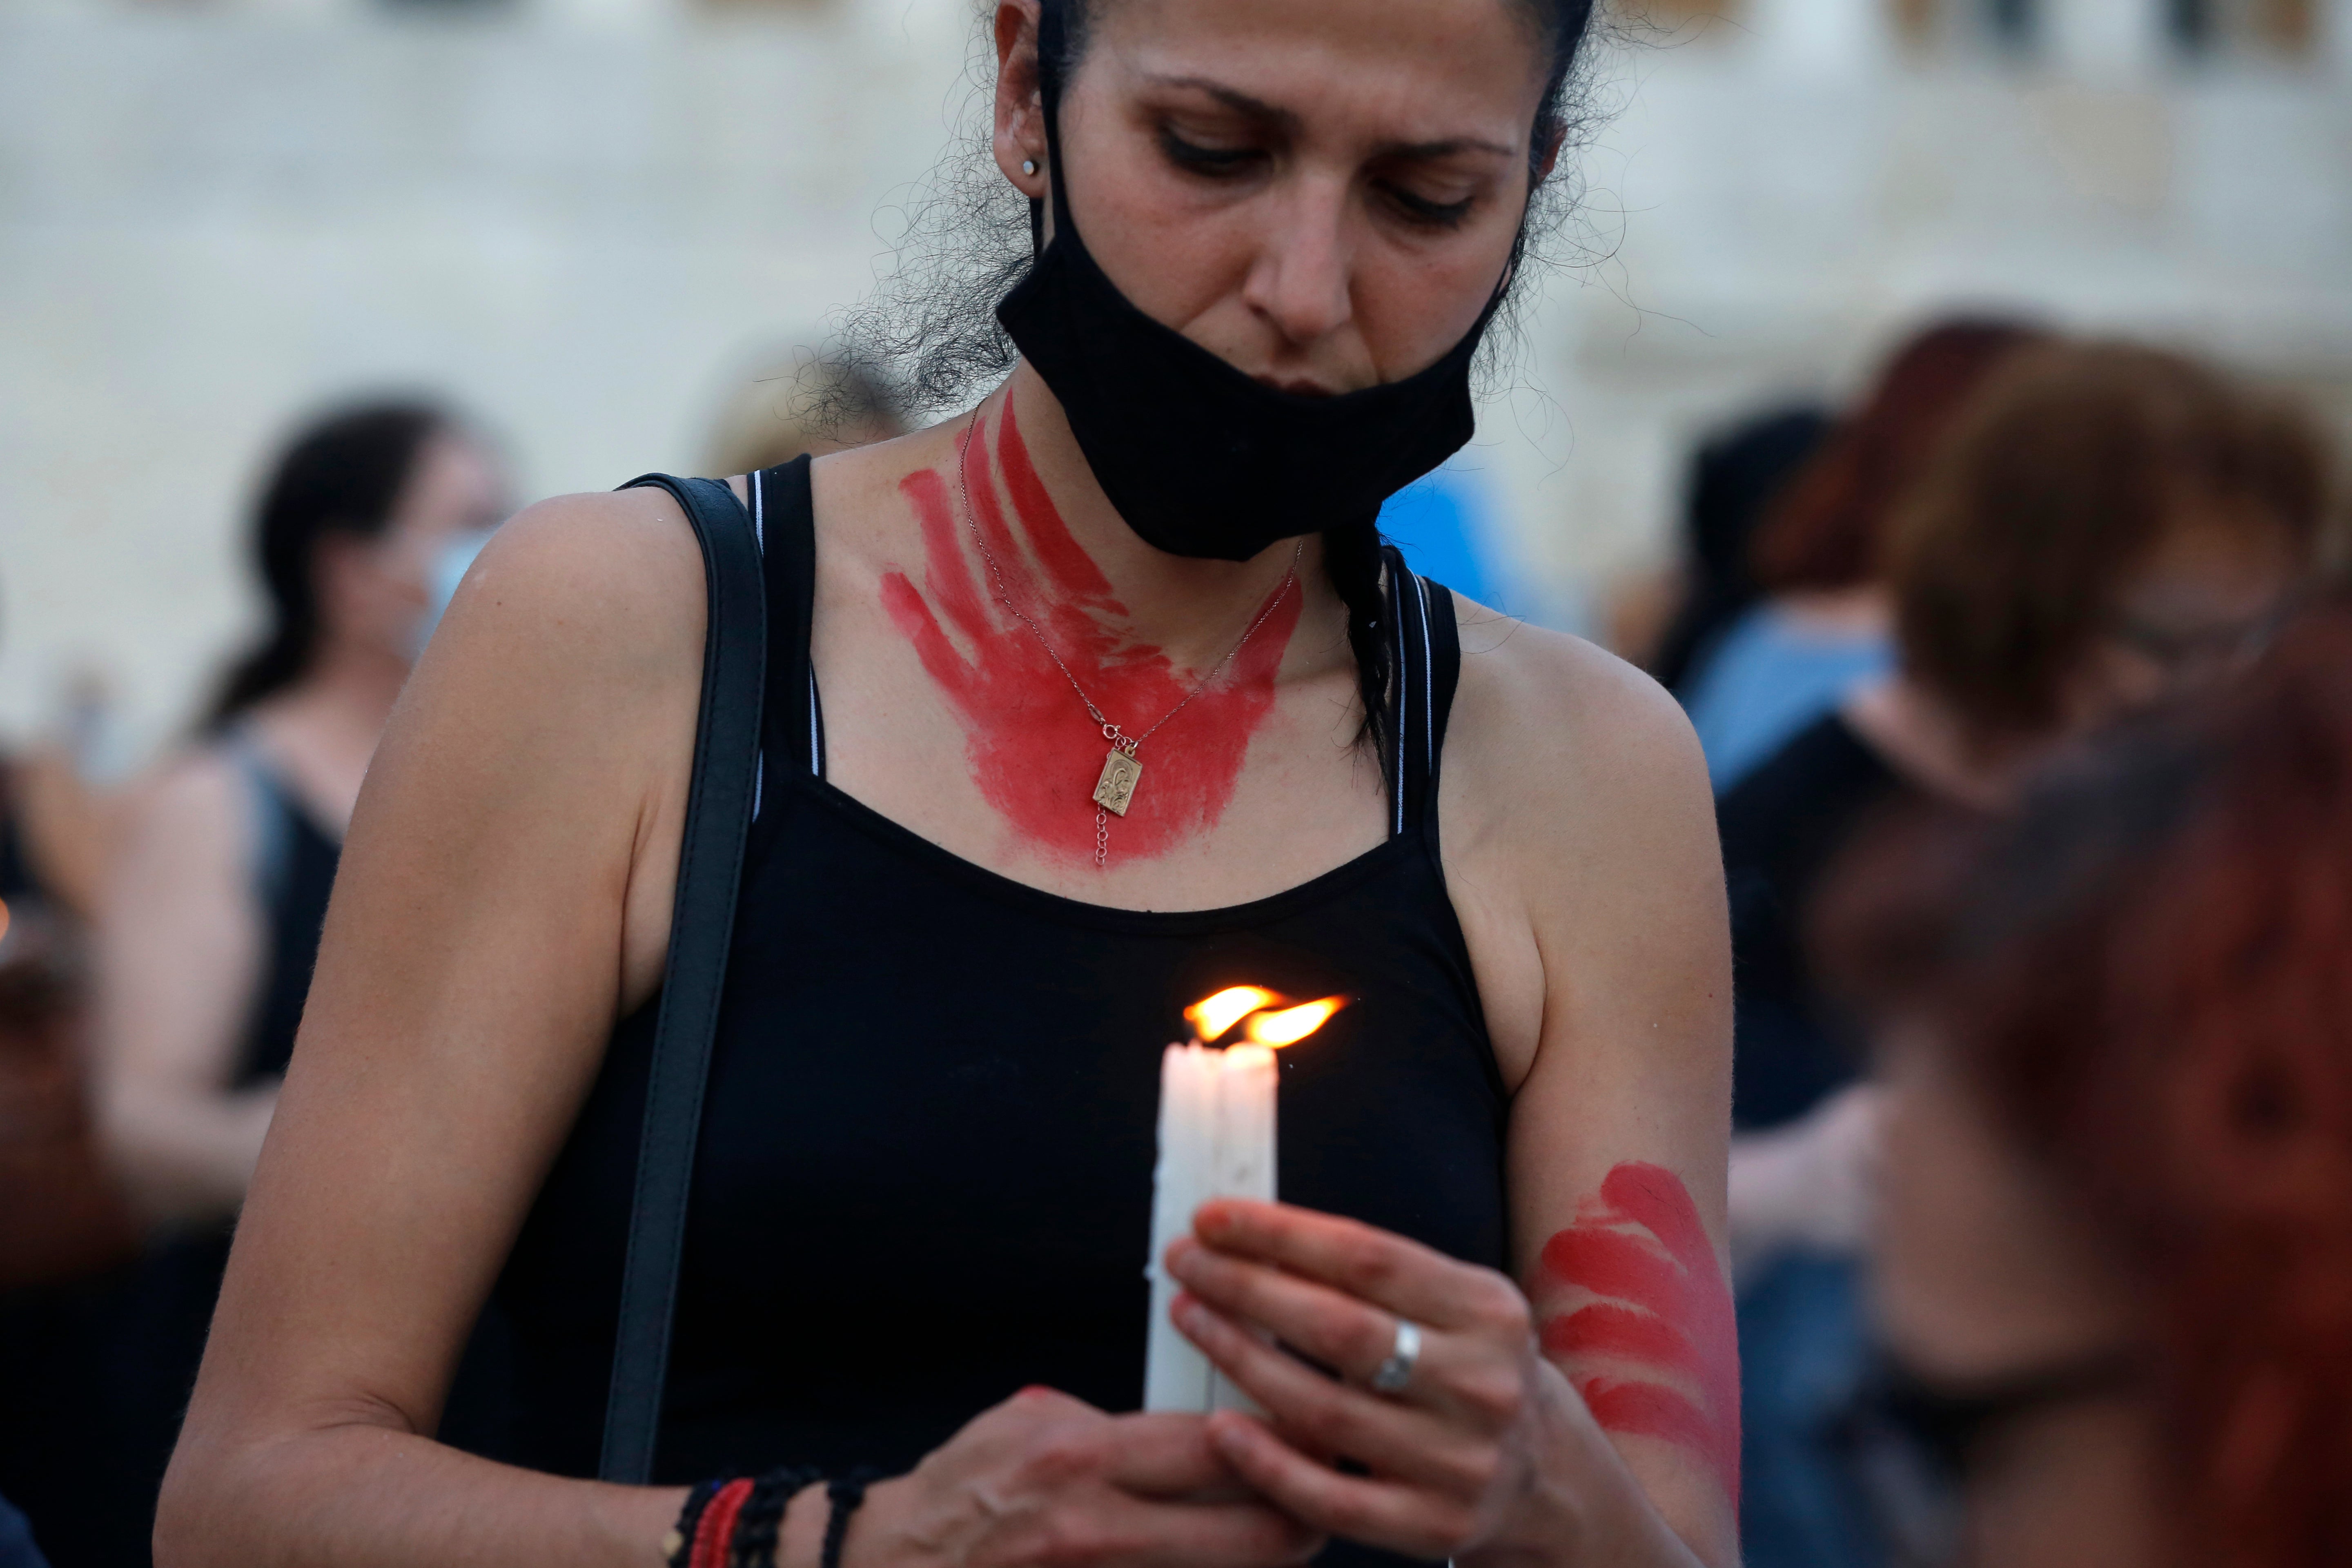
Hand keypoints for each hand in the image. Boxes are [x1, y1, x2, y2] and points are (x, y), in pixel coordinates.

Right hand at [848, 1386, 1324, 1567]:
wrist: (896, 1566)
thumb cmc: (962, 1494)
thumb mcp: (1029, 1423)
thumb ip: (1113, 1422)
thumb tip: (1187, 1415)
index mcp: (1085, 1459)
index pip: (1223, 1449)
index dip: (1287, 1441)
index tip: (1317, 1428)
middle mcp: (1100, 1530)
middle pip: (1253, 1533)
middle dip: (1306, 1515)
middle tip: (1326, 1493)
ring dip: (1268, 1555)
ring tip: (1289, 1530)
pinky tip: (1222, 1556)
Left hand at [1167, 1202, 1617, 1564]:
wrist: (1546, 1478)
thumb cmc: (1470, 1368)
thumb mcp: (1455, 1306)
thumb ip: (1375, 1273)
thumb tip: (1255, 1231)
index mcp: (1488, 1311)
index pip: (1368, 1257)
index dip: (1281, 1234)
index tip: (1212, 1217)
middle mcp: (1482, 1384)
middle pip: (1339, 1329)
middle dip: (1246, 1288)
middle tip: (1186, 1263)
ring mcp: (1458, 1462)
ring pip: (1324, 1409)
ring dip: (1241, 1359)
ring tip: (1191, 1318)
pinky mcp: (1431, 1525)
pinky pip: (1329, 1496)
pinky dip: (1267, 1461)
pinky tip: (1221, 1426)